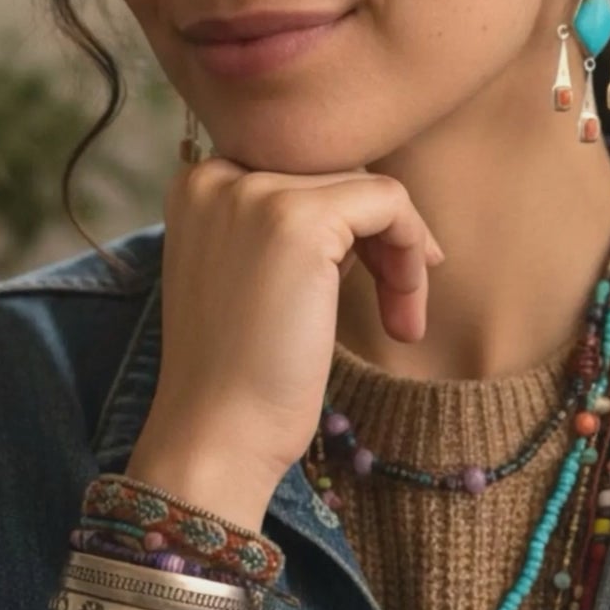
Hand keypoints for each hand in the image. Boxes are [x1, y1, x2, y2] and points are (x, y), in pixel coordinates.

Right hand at [125, 153, 444, 521]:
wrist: (215, 439)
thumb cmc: (240, 372)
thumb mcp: (250, 273)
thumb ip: (289, 225)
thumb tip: (373, 196)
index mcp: (198, 184)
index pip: (301, 171)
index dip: (348, 224)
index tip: (374, 277)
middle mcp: (217, 174)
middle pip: (337, 175)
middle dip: (379, 240)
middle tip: (399, 309)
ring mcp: (255, 192)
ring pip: (368, 189)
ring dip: (401, 254)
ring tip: (402, 320)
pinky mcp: (298, 218)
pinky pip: (390, 202)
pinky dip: (412, 252)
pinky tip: (405, 316)